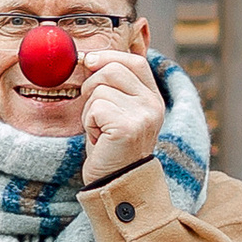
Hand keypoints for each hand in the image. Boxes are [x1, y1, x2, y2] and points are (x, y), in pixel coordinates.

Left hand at [79, 51, 165, 183]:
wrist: (114, 184)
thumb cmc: (110, 148)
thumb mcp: (117, 111)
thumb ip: (112, 85)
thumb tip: (88, 58)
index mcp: (153, 99)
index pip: (134, 61)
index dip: (109, 57)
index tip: (89, 63)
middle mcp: (153, 105)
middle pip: (112, 70)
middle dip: (92, 86)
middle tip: (95, 113)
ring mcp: (143, 116)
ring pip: (99, 88)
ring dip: (89, 110)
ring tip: (99, 130)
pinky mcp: (127, 127)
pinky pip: (95, 108)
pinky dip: (88, 123)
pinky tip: (98, 139)